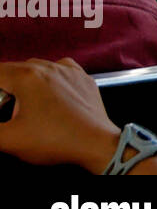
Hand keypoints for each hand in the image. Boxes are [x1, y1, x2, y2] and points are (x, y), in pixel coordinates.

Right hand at [0, 59, 120, 171]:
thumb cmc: (51, 139)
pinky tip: (47, 96)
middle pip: (13, 70)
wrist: (96, 143)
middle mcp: (48, 66)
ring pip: (36, 68)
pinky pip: (58, 71)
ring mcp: (69, 69)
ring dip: (23, 82)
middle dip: (3, 87)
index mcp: (26, 76)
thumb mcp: (8, 139)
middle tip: (5, 109)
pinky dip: (47, 80)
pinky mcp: (84, 77)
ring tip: (22, 105)